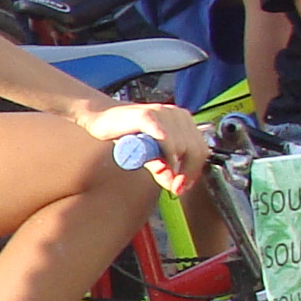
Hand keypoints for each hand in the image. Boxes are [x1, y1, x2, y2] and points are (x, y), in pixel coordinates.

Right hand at [84, 101, 205, 191]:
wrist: (99, 116)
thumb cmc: (124, 131)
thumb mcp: (148, 153)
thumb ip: (163, 167)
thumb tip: (175, 186)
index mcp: (182, 120)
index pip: (201, 149)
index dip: (195, 171)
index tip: (183, 186)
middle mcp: (177, 114)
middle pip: (195, 149)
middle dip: (187, 172)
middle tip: (174, 186)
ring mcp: (163, 113)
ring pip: (182, 146)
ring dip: (174, 166)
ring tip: (160, 173)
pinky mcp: (148, 116)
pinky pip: (166, 138)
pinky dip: (167, 154)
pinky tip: (160, 164)